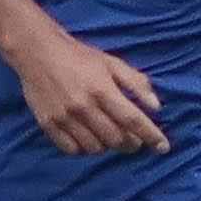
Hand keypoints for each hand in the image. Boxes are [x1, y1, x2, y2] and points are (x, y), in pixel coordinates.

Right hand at [11, 23, 164, 156]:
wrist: (37, 51)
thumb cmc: (79, 56)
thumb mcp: (111, 62)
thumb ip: (136, 83)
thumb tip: (156, 107)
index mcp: (102, 89)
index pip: (132, 119)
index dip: (151, 135)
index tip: (163, 147)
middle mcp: (83, 106)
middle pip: (116, 138)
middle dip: (131, 143)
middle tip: (135, 140)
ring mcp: (64, 117)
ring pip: (95, 147)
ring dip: (108, 146)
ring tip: (111, 137)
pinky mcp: (48, 124)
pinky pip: (72, 149)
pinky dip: (84, 148)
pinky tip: (89, 138)